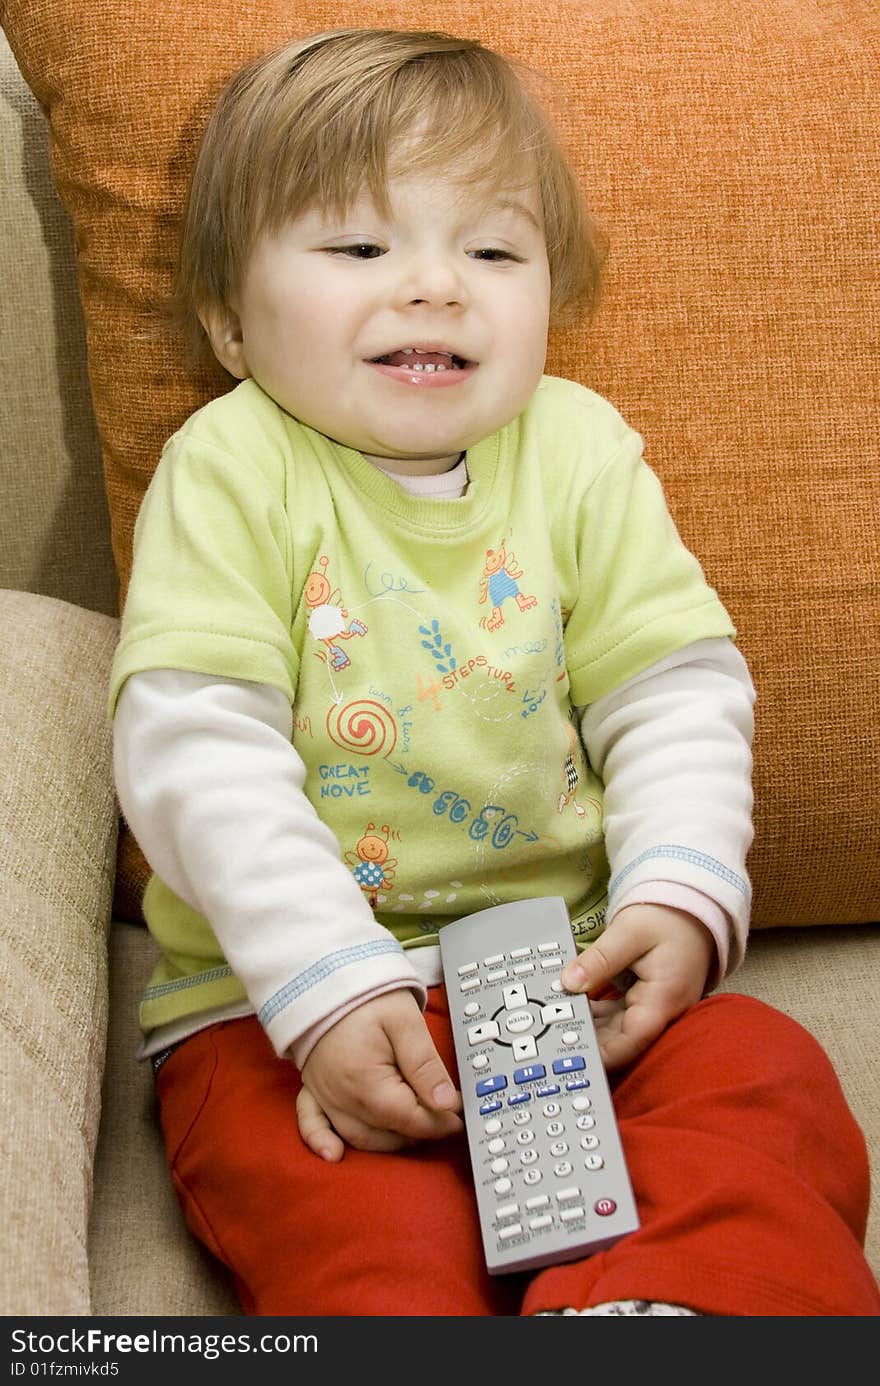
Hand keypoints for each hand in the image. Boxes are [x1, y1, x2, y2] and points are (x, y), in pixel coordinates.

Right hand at [295, 990, 462, 1160]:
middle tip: (444, 1121)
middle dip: (419, 1132)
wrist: (326, 975)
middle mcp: (342, 1096)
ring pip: (359, 1136)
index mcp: (366, 1081)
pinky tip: (334, 1156)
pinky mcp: (313, 1088)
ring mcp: (325, 1094)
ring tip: (414, 1134)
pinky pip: (311, 1124)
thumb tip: (446, 1104)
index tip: (459, 1117)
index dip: (440, 1121)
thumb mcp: (405, 1022)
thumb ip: (425, 1065)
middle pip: (387, 1133)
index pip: (410, 1118)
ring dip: (389, 1142)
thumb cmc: (366, 995)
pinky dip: (320, 1141)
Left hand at [561, 904, 714, 1069]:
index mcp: (664, 998)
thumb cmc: (668, 918)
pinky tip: (573, 1007)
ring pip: (617, 1031)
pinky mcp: (645, 1001)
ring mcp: (654, 1008)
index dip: (602, 1053)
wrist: (690, 908)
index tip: (572, 1055)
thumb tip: (569, 983)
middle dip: (588, 1040)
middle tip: (551, 1035)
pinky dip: (597, 1014)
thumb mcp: (630, 931)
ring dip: (590, 1027)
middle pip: (622, 1040)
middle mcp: (662, 1011)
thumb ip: (600, 959)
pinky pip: (618, 1017)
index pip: (632, 1040)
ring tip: (555, 1021)